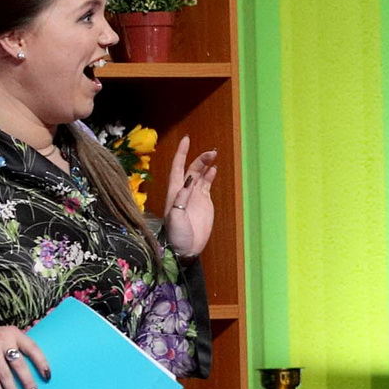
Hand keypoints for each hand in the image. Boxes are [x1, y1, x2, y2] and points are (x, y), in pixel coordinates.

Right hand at [0, 324, 50, 388]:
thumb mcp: (8, 336)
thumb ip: (20, 346)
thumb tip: (39, 368)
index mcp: (15, 334)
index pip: (33, 349)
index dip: (41, 363)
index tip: (47, 377)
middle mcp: (3, 340)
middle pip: (19, 365)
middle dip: (28, 383)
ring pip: (5, 375)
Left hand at [161, 138, 219, 258]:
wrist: (185, 249)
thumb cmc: (176, 235)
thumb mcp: (175, 217)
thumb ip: (181, 198)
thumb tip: (190, 179)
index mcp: (174, 191)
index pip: (178, 167)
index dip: (181, 153)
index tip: (187, 139)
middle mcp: (184, 190)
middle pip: (191, 168)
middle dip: (200, 158)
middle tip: (212, 152)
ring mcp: (194, 195)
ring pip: (200, 174)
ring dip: (206, 164)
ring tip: (214, 155)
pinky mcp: (204, 202)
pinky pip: (206, 184)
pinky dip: (210, 175)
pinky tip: (214, 169)